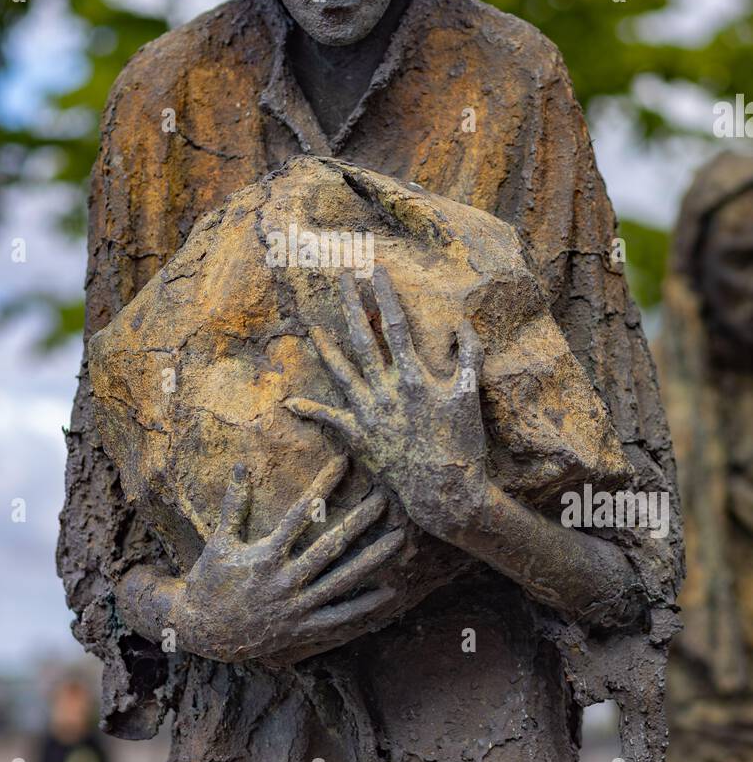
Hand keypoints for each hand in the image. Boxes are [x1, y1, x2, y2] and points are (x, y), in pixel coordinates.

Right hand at [179, 454, 402, 662]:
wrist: (203, 633)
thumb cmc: (209, 583)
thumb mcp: (219, 542)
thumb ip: (234, 505)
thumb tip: (241, 465)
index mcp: (266, 556)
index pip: (301, 513)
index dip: (323, 486)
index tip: (344, 463)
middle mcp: (285, 581)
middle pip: (331, 546)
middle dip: (360, 520)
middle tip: (385, 500)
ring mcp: (296, 607)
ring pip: (342, 580)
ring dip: (372, 559)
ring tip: (398, 539)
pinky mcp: (302, 628)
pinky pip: (339, 618)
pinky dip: (364, 606)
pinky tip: (389, 592)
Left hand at [285, 267, 487, 540]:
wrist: (445, 490)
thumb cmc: (462, 443)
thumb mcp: (471, 395)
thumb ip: (470, 356)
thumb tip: (462, 322)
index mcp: (413, 376)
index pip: (394, 325)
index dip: (384, 295)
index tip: (375, 270)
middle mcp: (385, 390)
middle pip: (362, 339)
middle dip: (350, 305)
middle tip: (338, 278)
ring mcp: (369, 413)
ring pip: (341, 372)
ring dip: (325, 347)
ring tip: (310, 326)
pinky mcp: (358, 437)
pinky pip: (330, 420)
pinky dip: (310, 410)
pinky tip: (290, 402)